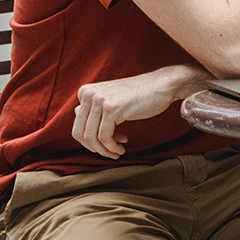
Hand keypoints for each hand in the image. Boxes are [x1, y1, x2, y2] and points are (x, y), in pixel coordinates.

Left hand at [72, 64, 208, 158]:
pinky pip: (105, 137)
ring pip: (91, 137)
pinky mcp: (112, 109)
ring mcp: (99, 100)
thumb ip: (93, 109)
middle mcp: (89, 94)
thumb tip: (79, 124)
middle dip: (94, 148)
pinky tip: (121, 148)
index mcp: (85, 91)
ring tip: (116, 153)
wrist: (162, 86)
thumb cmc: (139, 95)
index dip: (91, 139)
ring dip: (104, 150)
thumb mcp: (111, 99)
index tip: (108, 142)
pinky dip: (111, 147)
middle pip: (80, 132)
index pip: (78, 124)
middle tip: (108, 153)